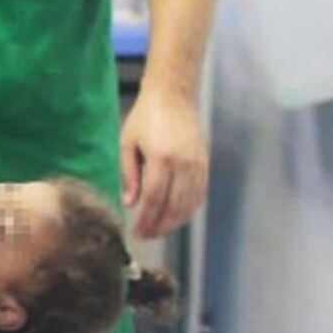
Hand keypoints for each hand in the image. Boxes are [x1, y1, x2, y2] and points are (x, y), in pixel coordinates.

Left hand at [119, 87, 206, 237]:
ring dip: (174, 222)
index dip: (146, 220)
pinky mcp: (205, 164)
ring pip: (189, 204)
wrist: (173, 96)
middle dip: (159, 226)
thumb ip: (128, 174)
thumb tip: (130, 204)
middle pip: (174, 206)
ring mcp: (197, 164)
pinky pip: (199, 195)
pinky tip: (175, 217)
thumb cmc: (145, 117)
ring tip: (158, 230)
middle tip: (146, 237)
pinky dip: (188, 210)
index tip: (136, 232)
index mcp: (161, 157)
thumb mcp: (127, 143)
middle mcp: (183, 163)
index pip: (155, 198)